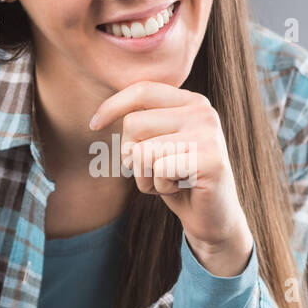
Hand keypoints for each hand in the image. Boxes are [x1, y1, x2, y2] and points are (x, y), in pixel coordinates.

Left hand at [89, 82, 253, 275]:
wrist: (213, 217)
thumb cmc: (178, 179)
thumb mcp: (158, 144)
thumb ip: (142, 123)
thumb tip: (100, 115)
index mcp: (192, 101)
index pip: (142, 90)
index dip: (112, 106)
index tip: (94, 125)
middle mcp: (203, 112)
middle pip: (133, 123)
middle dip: (132, 154)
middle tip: (154, 170)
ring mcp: (209, 135)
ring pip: (142, 150)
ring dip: (145, 176)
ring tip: (168, 180)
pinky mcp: (210, 160)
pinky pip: (159, 171)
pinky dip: (160, 187)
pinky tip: (180, 188)